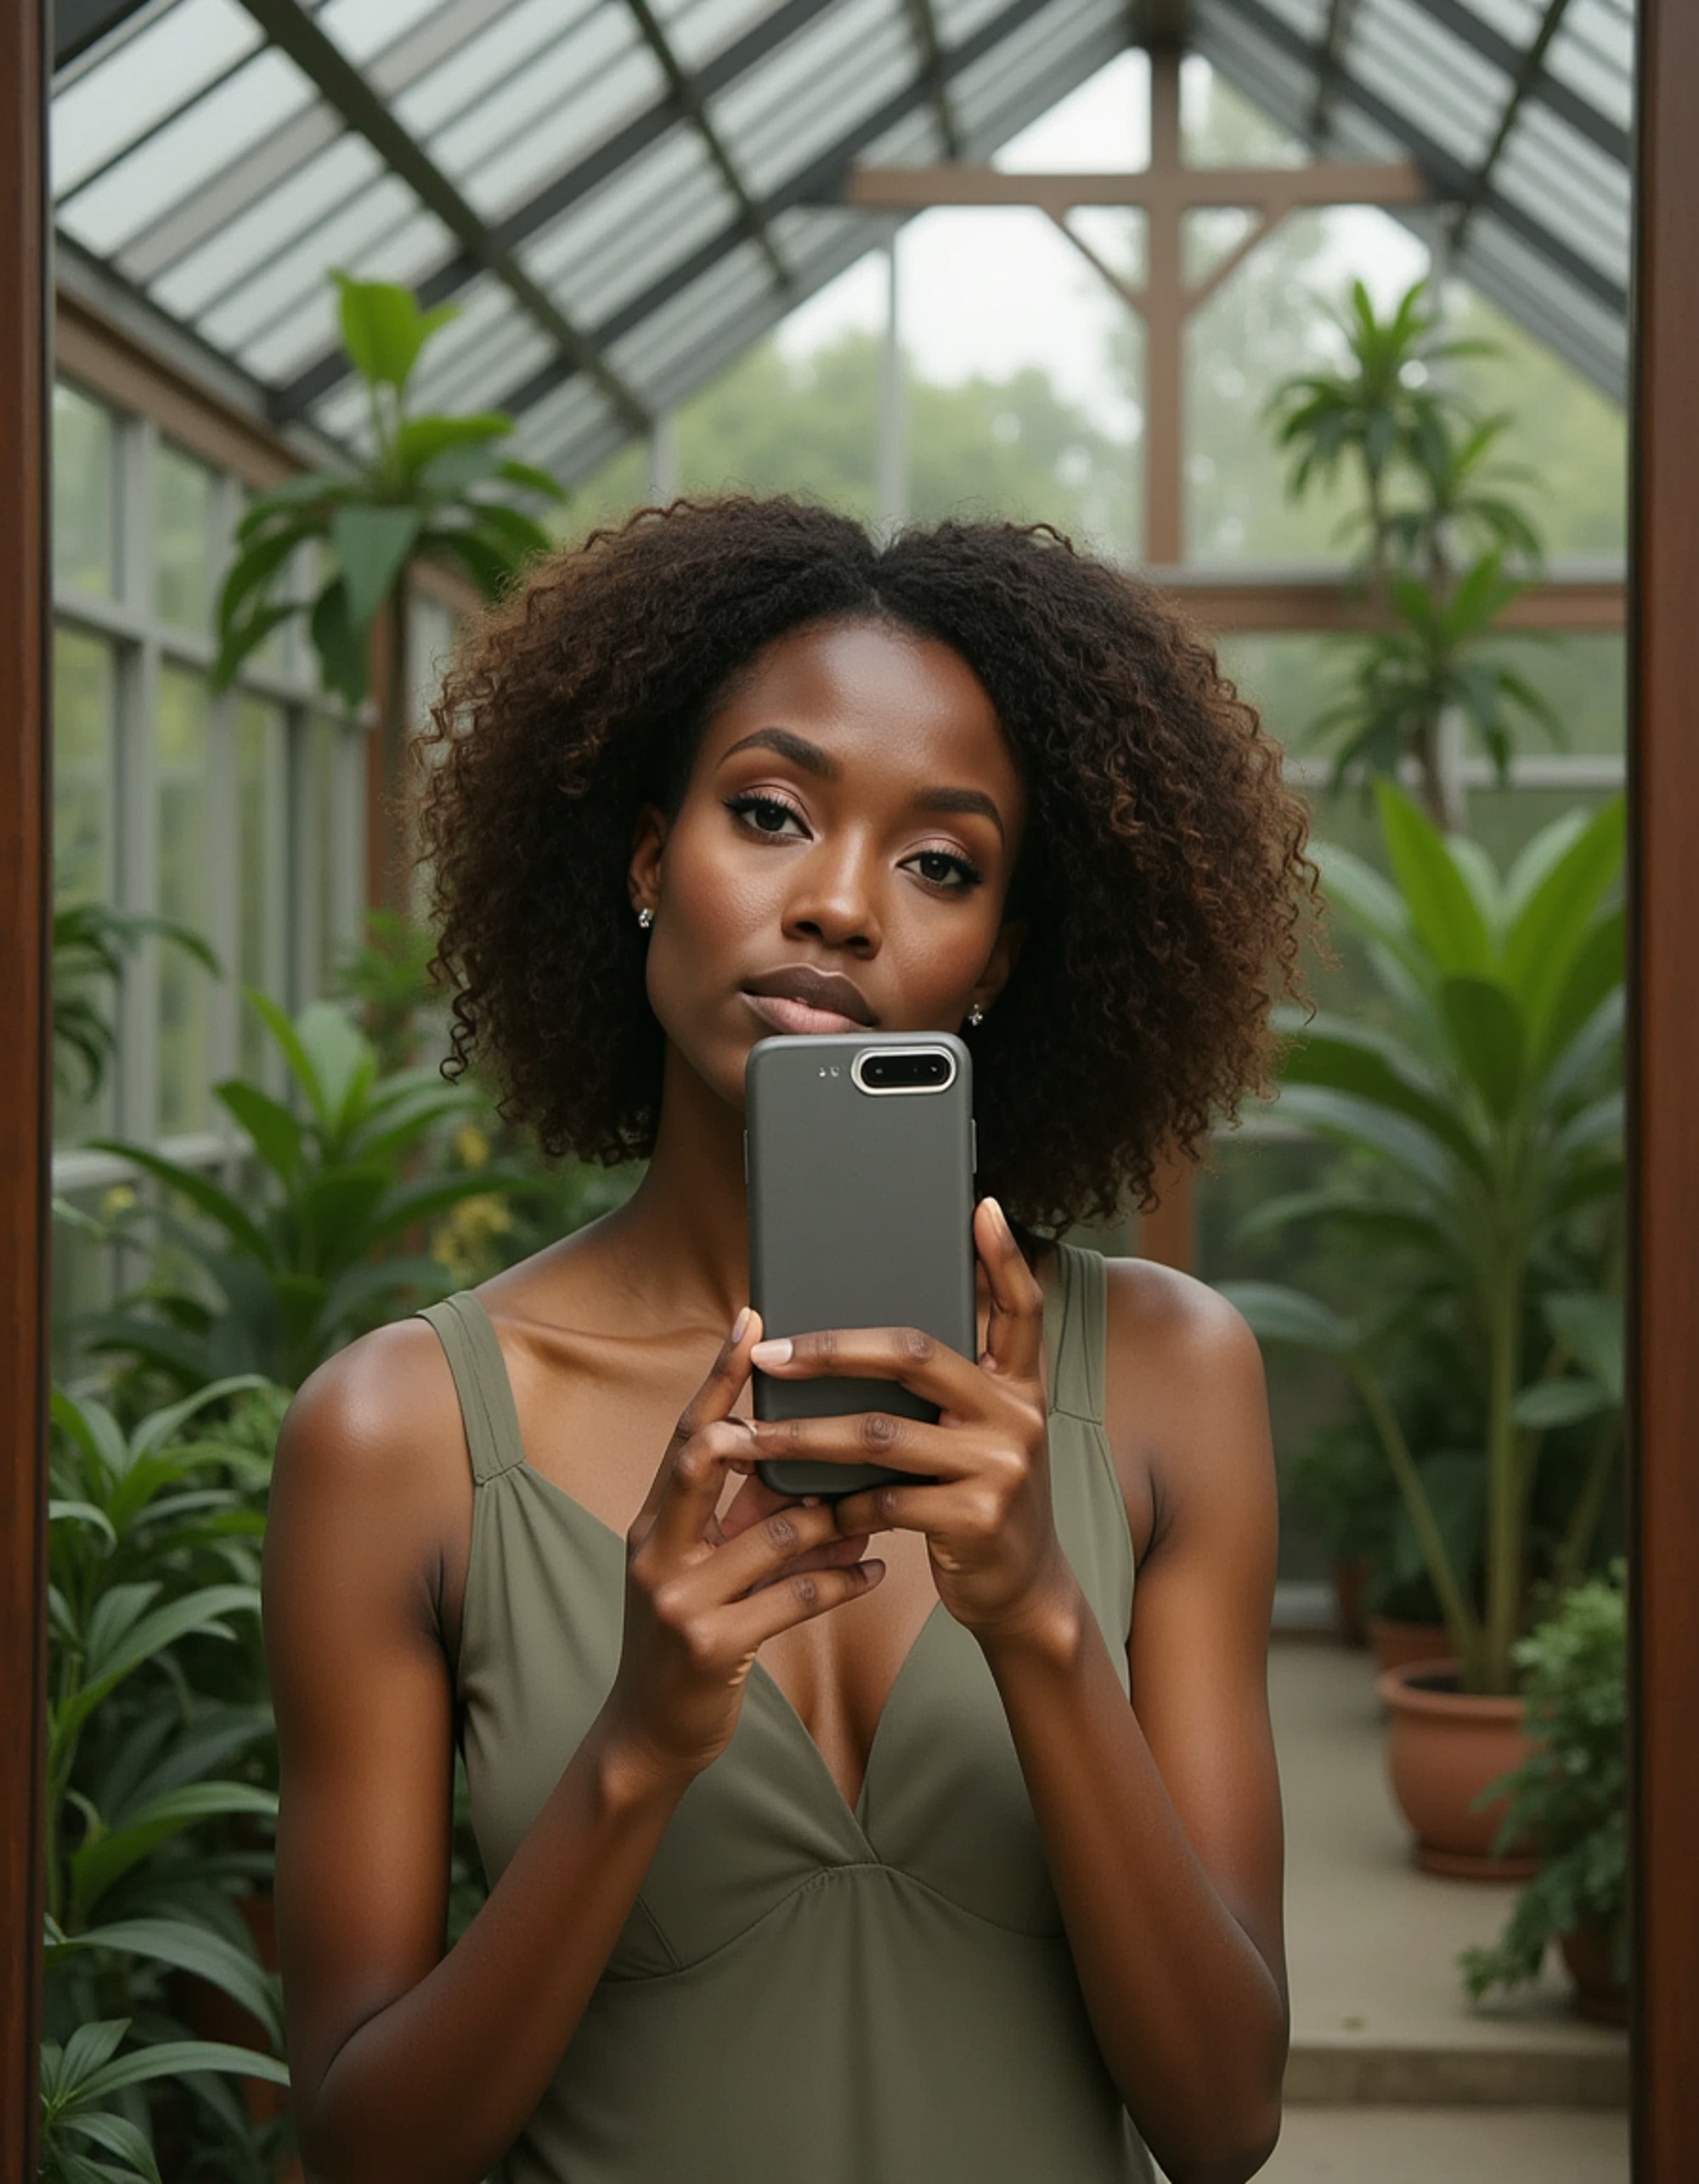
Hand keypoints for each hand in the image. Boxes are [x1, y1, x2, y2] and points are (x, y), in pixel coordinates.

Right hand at [600, 1309, 884, 1789]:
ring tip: (879, 1504)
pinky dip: (842, 1580)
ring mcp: (680, 1599)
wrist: (651, 1735)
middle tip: (824, 1392)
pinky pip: (795, 1598)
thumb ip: (743, 1517)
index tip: (749, 1315)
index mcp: (653, 1522)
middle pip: (704, 1460)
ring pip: (773, 1532)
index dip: (716, 1374)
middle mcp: (656, 1550)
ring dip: (834, 1517)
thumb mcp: (702, 1570)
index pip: (684, 1433)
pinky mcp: (712, 1646)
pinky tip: (876, 1571)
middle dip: (763, 1422)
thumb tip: (813, 1459)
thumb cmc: (689, 1638)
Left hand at [746, 1199, 1074, 1643]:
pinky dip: (837, 1505)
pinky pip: (884, 1500)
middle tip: (769, 1354)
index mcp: (1018, 1386)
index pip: (1020, 1308)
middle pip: (914, 1355)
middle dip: (830, 1351)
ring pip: (879, 1434)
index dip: (1003, 1256)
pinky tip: (806, 1509)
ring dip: (802, 1438)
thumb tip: (854, 1346)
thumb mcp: (977, 1436)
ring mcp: (1001, 1467)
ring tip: (747, 1439)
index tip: (983, 1205)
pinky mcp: (976, 1519)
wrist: (1020, 1589)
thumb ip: (943, 1392)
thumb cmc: (977, 1498)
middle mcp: (1018, 1416)